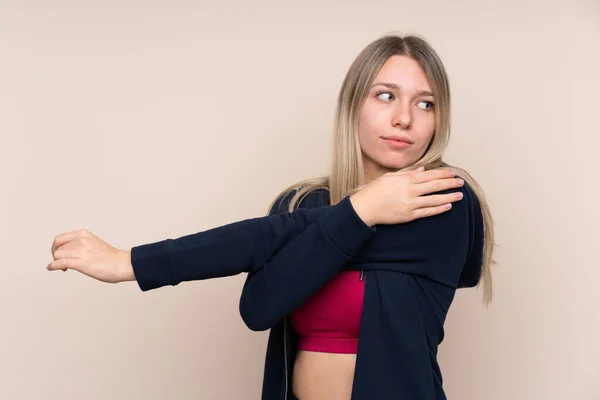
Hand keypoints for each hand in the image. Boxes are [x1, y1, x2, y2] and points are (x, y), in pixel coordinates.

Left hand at [47, 229, 134, 282]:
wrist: (122, 264)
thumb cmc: (111, 257)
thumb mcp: (93, 243)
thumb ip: (80, 244)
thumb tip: (66, 252)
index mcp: (84, 234)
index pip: (59, 239)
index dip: (55, 248)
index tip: (59, 254)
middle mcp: (81, 240)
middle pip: (58, 249)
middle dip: (57, 256)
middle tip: (62, 263)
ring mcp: (81, 251)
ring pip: (58, 256)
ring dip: (57, 262)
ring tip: (65, 267)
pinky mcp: (81, 263)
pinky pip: (60, 262)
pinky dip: (53, 266)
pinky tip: (51, 268)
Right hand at [349, 167, 464, 226]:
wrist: (365, 208)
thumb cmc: (374, 191)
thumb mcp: (389, 177)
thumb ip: (406, 173)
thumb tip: (421, 169)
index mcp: (406, 179)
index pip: (429, 175)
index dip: (443, 174)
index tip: (453, 173)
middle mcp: (410, 190)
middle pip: (435, 186)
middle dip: (450, 183)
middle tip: (461, 182)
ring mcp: (411, 204)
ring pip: (434, 199)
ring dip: (449, 197)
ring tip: (460, 195)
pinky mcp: (409, 216)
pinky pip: (428, 212)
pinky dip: (439, 209)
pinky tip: (448, 206)